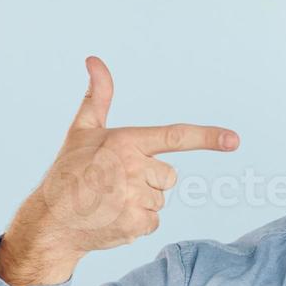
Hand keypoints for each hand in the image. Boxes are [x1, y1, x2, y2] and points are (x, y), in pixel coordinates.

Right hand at [0, 56, 239, 285]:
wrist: (51, 221)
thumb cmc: (69, 170)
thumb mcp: (82, 130)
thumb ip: (98, 96)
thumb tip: (95, 60)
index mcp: (125, 142)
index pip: (174, 136)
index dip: (207, 137)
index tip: (234, 140)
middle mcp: (133, 169)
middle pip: (168, 176)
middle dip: (149, 179)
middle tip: (115, 182)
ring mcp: (135, 199)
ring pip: (160, 199)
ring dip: (141, 201)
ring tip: (110, 200)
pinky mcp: (135, 224)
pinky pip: (154, 221)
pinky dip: (137, 221)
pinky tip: (112, 216)